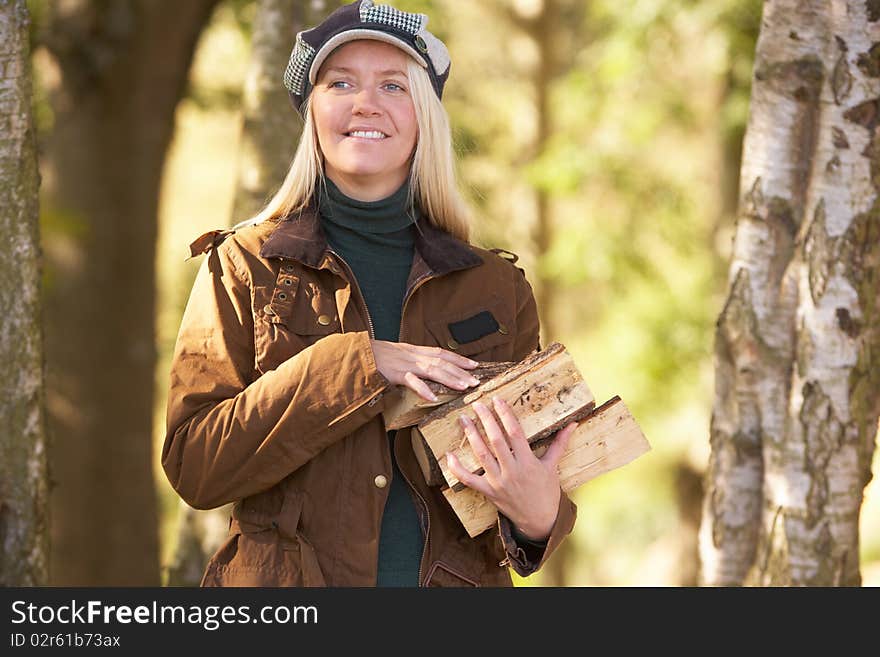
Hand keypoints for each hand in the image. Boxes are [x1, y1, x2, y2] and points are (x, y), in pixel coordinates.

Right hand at [370, 340, 480, 401]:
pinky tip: (433, 398)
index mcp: (413, 351)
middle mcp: (412, 355)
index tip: (475, 365)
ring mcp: (403, 363)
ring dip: (449, 378)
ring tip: (463, 387)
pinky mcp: (393, 373)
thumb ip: (411, 362)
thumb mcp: (396, 356)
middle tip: (476, 381)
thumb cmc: (374, 357)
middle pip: (441, 361)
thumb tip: (425, 372)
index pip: (441, 353)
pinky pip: (410, 381)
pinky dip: (422, 388)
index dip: (459, 358)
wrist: (354, 353)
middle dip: (460, 370)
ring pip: (431, 369)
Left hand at [446, 397, 577, 541]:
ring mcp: (499, 482)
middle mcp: (512, 471)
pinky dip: (457, 469)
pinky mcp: (488, 492)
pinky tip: (448, 455)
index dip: (506, 415)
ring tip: (463, 420)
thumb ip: (559, 443)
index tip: (497, 400)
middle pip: (496, 441)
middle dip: (486, 421)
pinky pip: (469, 480)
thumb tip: (572, 424)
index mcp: (528, 462)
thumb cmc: (546, 491)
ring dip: (471, 436)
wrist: (539, 520)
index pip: (515, 433)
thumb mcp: (553, 466)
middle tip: (477, 404)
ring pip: (482, 456)